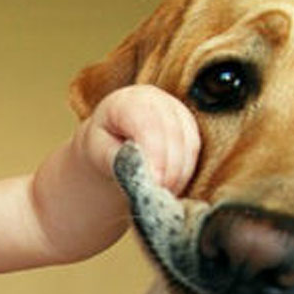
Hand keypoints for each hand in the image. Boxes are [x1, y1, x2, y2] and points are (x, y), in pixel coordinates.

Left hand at [77, 84, 199, 194]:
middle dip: (169, 168)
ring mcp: (176, 109)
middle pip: (173, 133)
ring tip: (162, 192)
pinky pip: (195, 149)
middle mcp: (155, 99)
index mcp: (128, 101)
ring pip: (188, 143)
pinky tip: (172, 184)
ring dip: (179, 173)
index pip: (148, 124)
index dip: (154, 154)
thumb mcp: (99, 151)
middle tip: (159, 193)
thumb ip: (117, 158)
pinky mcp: (189, 124)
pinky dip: (185, 171)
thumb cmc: (104, 143)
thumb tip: (140, 170)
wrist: (113, 137)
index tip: (154, 182)